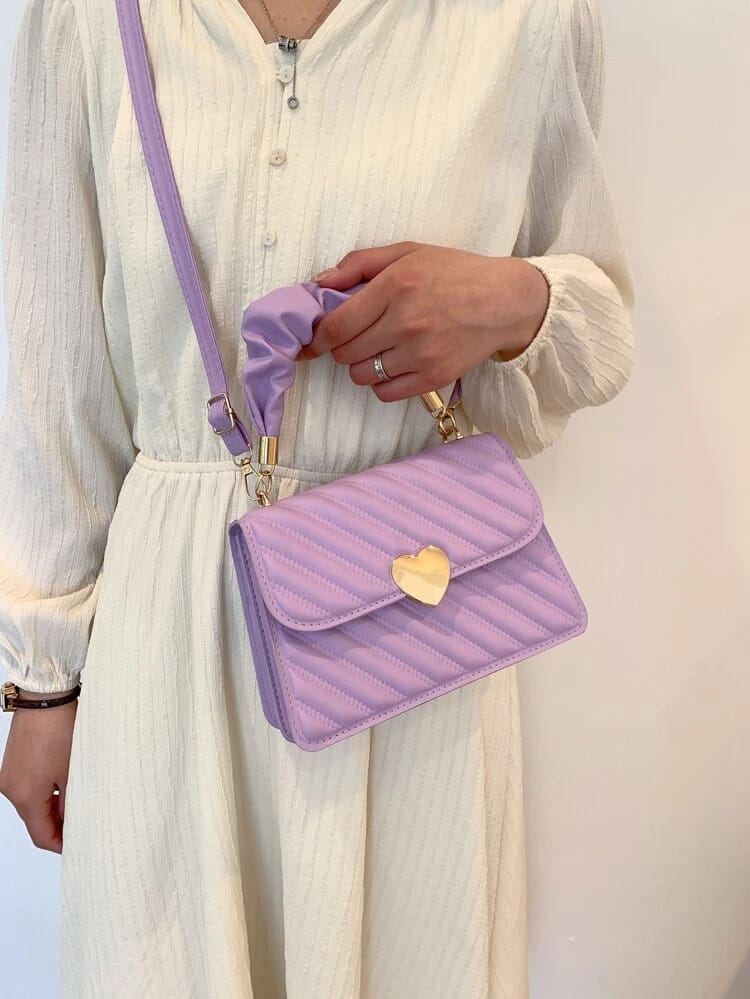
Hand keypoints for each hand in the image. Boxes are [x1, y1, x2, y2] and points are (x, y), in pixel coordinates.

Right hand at [0, 696, 77, 852]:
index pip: (41, 835)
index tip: (77, 846)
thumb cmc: (60, 729)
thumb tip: (76, 821)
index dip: (60, 844)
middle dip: (59, 825)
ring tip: (79, 800)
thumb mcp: (73, 773)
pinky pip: (30, 787)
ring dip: (54, 806)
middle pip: (35, 820)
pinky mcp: (14, 763)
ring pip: (33, 803)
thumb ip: (72, 803)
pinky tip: (66, 784)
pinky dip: (47, 791)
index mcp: (24, 797)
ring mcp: (10, 775)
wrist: (46, 697)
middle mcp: (11, 789)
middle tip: (84, 824)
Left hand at [298, 241, 549, 401]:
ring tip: (379, 349)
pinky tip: (393, 365)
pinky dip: (382, 383)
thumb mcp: (408, 252)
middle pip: (346, 354)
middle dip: (342, 347)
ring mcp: (421, 354)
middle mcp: (406, 322)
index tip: (316, 339)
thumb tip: (320, 282)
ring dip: (362, 365)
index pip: (336, 326)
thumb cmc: (455, 273)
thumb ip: (360, 263)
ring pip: (362, 376)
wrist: (505, 302)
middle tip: (355, 336)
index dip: (319, 337)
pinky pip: (386, 393)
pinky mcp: (434, 377)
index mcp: (396, 286)